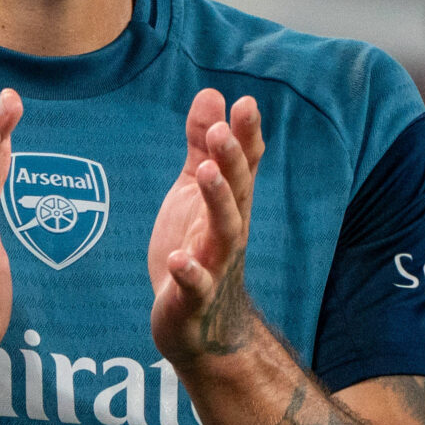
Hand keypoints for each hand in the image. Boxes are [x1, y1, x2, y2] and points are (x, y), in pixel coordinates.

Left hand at [149, 90, 266, 366]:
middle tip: (222, 130)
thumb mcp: (193, 194)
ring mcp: (213, 267)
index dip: (245, 136)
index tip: (245, 103)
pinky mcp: (193, 301)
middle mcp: (227, 232)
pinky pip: (196, 287)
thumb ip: (201, 147)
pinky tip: (178, 260)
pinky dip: (190, 273)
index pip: (243, 166)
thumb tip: (212, 94)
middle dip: (232, 161)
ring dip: (218, 202)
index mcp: (227, 206)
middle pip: (237, 192)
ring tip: (205, 174)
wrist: (200, 330)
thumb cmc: (197, 252)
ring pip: (223, 232)